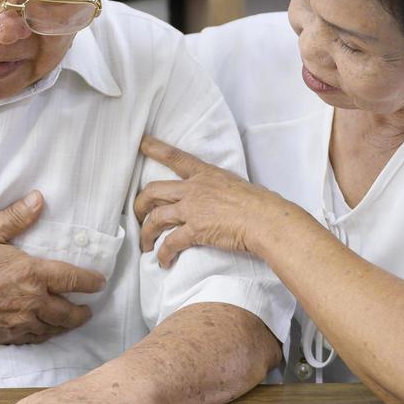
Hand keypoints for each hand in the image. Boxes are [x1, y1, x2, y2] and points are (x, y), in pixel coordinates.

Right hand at [0, 191, 106, 345]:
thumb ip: (15, 217)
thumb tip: (38, 198)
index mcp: (32, 274)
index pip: (72, 279)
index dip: (90, 281)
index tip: (99, 282)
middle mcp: (32, 302)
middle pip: (68, 311)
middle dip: (82, 312)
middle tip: (88, 310)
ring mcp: (21, 322)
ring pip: (54, 328)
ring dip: (67, 325)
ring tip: (73, 321)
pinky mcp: (7, 336)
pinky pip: (35, 339)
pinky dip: (46, 336)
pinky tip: (46, 332)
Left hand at [134, 135, 286, 266]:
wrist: (267, 219)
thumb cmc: (261, 204)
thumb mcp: (236, 186)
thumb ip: (220, 189)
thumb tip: (222, 199)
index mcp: (205, 174)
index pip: (175, 157)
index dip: (154, 148)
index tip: (140, 142)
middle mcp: (194, 189)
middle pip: (153, 190)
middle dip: (139, 204)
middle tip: (137, 216)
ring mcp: (193, 209)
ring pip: (156, 218)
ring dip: (146, 233)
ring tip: (146, 246)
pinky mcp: (195, 230)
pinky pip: (170, 243)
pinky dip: (163, 254)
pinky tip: (163, 262)